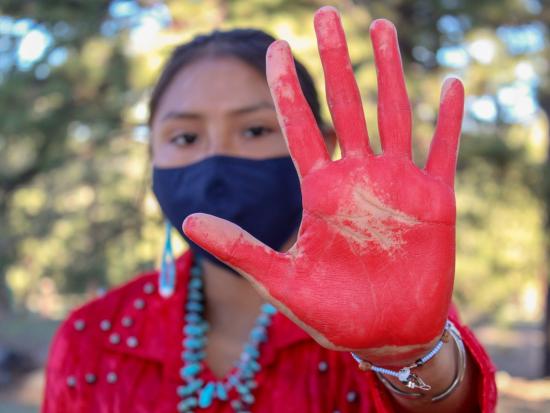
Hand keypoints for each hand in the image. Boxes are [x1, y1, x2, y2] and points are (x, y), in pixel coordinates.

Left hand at [183, 6, 463, 364]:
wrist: (385, 334)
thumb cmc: (333, 312)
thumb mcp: (282, 280)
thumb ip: (241, 246)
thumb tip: (189, 217)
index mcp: (320, 192)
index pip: (299, 128)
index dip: (286, 90)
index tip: (271, 48)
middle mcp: (357, 179)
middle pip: (344, 107)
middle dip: (334, 61)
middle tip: (325, 14)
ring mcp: (397, 185)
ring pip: (392, 115)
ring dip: (387, 72)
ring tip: (379, 28)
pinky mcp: (434, 200)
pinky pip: (442, 151)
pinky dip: (447, 121)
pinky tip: (448, 86)